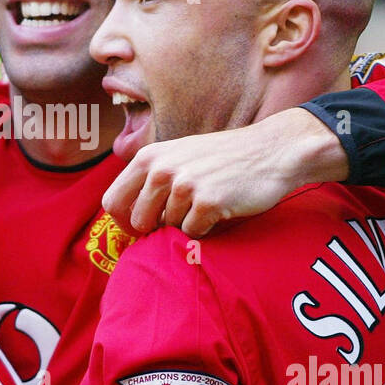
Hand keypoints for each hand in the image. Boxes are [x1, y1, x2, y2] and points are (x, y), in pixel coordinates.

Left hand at [103, 107, 349, 237]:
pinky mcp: (207, 202)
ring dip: (187, 224)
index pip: (113, 201)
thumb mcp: (178, 156)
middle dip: (155, 229)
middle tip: (181, 219)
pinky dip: (205, 229)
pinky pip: (192, 233)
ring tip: (207, 204)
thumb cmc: (223, 158)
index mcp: (149, 157)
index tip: (139, 230)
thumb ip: (150, 179)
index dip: (122, 222)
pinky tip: (221, 210)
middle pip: (137, 222)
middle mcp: (161, 169)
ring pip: (168, 228)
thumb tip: (124, 216)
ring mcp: (184, 185)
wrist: (271, 151)